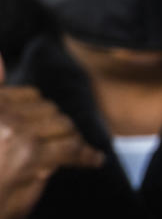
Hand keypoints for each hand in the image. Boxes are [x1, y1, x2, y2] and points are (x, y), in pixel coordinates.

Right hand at [0, 52, 103, 218]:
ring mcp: (11, 130)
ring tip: (70, 154)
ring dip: (71, 141)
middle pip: (49, 109)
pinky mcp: (29, 153)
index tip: (48, 132)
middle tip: (61, 148)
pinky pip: (70, 148)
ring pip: (62, 125)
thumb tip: (0, 58)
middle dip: (59, 129)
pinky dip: (86, 156)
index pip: (29, 96)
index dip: (43, 116)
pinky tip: (95, 160)